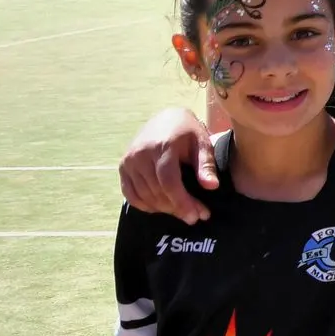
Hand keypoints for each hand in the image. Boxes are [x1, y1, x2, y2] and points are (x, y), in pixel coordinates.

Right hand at [118, 108, 215, 222]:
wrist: (165, 118)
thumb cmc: (187, 132)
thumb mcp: (202, 142)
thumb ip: (206, 165)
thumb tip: (212, 186)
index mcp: (162, 146)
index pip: (168, 181)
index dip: (181, 201)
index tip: (196, 215)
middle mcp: (141, 154)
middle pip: (157, 191)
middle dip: (177, 208)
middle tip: (196, 216)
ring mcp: (129, 161)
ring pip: (144, 195)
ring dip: (164, 209)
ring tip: (184, 212)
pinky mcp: (122, 166)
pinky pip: (130, 194)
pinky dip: (146, 205)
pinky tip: (163, 207)